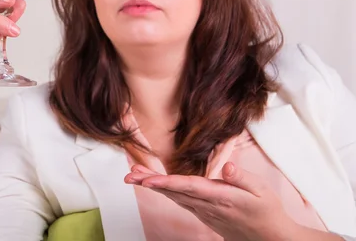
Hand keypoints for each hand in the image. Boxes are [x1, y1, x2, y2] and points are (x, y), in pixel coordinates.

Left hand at [124, 163, 295, 240]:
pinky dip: (164, 191)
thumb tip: (228, 166)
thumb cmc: (267, 212)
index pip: (189, 188)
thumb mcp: (262, 191)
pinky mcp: (203, 213)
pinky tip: (153, 183)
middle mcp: (208, 206)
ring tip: (134, 176)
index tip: (148, 180)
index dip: (167, 183)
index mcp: (222, 198)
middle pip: (174, 192)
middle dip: (150, 183)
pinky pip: (180, 201)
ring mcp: (204, 211)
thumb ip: (242, 177)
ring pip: (174, 196)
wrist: (270, 239)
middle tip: (130, 175)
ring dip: (153, 185)